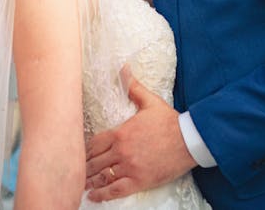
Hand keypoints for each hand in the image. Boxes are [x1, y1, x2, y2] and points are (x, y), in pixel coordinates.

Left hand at [84, 70, 195, 201]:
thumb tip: (123, 68)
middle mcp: (121, 151)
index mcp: (120, 132)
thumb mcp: (149, 101)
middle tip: (75, 171)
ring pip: (102, 176)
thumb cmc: (169, 121)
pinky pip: (116, 190)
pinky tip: (93, 196)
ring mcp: (130, 167)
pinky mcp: (140, 181)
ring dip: (89, 181)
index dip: (85, 150)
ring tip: (81, 184)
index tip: (80, 153)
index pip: (94, 143)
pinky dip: (102, 194)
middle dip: (84, 167)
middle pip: (95, 161)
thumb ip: (133, 87)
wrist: (189, 140)